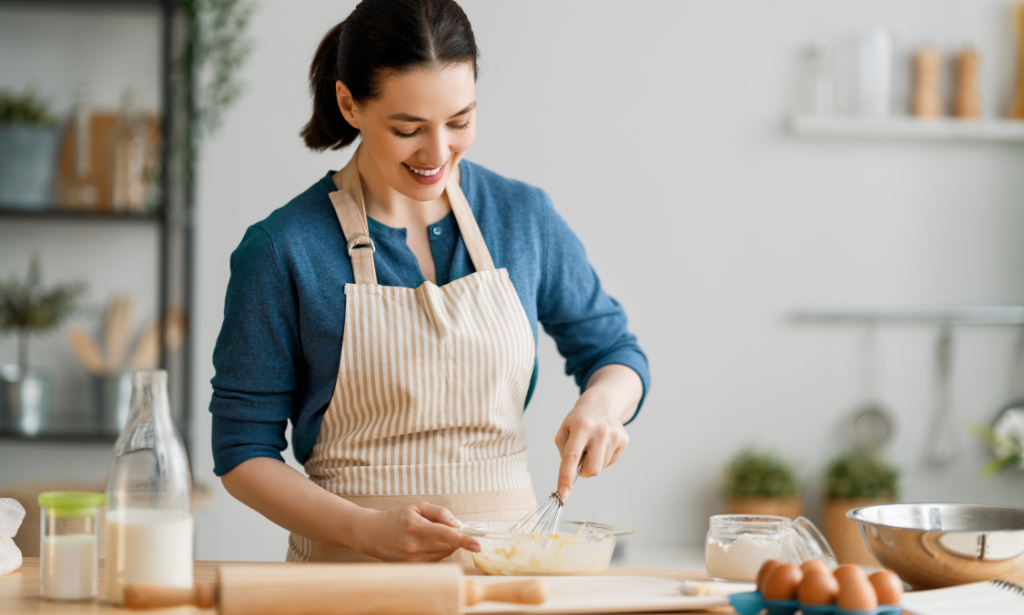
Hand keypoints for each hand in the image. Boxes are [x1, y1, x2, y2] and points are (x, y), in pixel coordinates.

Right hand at [350, 502, 479, 561]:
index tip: (478, 545)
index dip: (463, 540)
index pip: (445, 534)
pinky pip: (435, 561)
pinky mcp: (412, 567)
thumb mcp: (417, 507)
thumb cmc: (397, 518)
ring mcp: (412, 559)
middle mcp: (413, 545)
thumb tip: (458, 524)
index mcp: (415, 526)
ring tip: (429, 535)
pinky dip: (437, 552)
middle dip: (454, 538)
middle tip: (445, 528)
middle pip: (447, 546)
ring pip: (443, 554)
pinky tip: (424, 544)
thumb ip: (440, 513)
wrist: (373, 534)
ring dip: (445, 545)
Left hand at [554, 393, 629, 500]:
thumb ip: (564, 452)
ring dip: (593, 462)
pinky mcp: (624, 440)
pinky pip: (610, 462)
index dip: (566, 477)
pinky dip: (603, 458)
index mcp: (581, 427)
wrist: (601, 403)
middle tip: (581, 458)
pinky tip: (602, 444)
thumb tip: (573, 473)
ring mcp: (615, 436)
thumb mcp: (564, 430)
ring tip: (592, 445)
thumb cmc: (579, 420)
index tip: (563, 493)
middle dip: (584, 471)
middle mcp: (600, 431)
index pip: (572, 457)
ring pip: (601, 467)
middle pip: (592, 469)